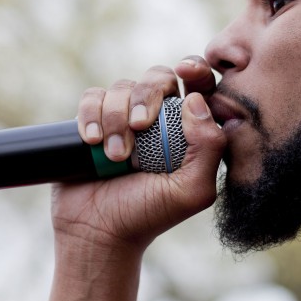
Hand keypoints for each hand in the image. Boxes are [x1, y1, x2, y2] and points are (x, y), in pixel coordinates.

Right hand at [50, 57, 224, 252]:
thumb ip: (209, 147)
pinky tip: (92, 141)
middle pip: (159, 77)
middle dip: (148, 96)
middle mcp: (159, 118)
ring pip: (122, 87)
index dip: (196, 69)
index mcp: (190, 129)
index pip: (200, 84)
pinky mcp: (93, 120)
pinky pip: (92, 97)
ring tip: (116, 158)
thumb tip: (195, 100)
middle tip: (141, 127)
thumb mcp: (193, 190)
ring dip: (117, 119)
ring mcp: (124, 117)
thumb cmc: (150, 214)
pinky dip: (91, 115)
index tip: (186, 72)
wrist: (98, 232)